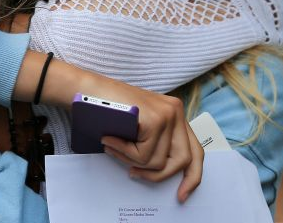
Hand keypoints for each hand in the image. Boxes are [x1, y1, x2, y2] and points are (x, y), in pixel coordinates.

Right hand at [96, 83, 203, 202]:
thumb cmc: (108, 107)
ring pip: (158, 161)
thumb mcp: (139, 125)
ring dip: (131, 159)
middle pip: (182, 160)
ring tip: (114, 146)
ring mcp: (167, 115)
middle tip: (135, 174)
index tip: (182, 194)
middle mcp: (175, 112)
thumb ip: (154, 141)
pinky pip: (143, 155)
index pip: (195, 151)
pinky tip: (111, 139)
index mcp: (175, 114)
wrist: (87, 88)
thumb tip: (159, 171)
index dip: (192, 176)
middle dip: (157, 174)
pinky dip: (124, 152)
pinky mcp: (155, 120)